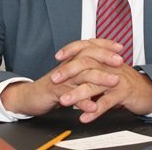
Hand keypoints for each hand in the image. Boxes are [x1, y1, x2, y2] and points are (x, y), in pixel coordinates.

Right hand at [0, 39, 124, 115]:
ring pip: (82, 74)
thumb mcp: (73, 76)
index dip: (105, 45)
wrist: (30, 96)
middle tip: (120, 61)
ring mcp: (61, 77)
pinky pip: (70, 94)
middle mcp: (68, 65)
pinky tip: (93, 107)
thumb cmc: (54, 86)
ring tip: (115, 82)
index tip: (120, 47)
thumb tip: (107, 69)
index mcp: (73, 60)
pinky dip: (83, 101)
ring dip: (100, 78)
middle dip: (105, 56)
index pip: (90, 46)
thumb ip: (87, 71)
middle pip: (88, 55)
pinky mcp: (54, 91)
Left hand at [53, 39, 151, 122]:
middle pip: (87, 63)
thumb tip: (71, 66)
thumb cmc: (125, 81)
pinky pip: (107, 102)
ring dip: (78, 93)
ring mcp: (117, 79)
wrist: (148, 91)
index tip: (58, 56)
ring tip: (65, 101)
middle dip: (69, 71)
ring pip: (95, 84)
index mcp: (105, 58)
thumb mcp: (107, 70)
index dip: (71, 49)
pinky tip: (85, 117)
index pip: (86, 47)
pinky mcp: (124, 93)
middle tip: (55, 79)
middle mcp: (110, 65)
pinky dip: (94, 110)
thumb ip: (92, 67)